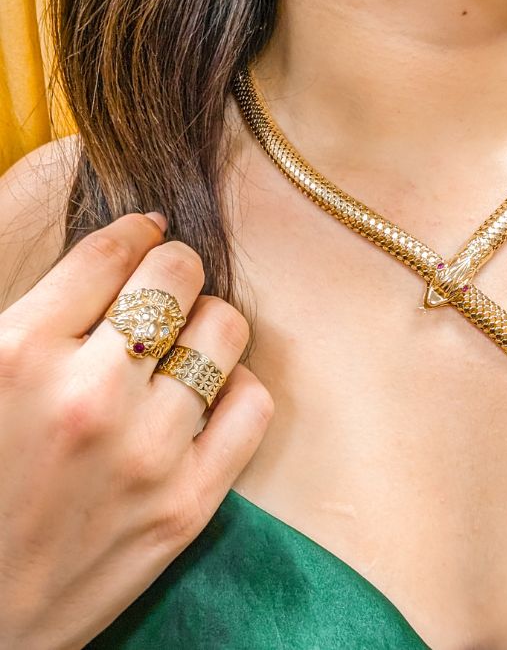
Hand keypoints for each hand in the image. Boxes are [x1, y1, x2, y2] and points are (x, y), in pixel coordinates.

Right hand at [0, 213, 272, 649]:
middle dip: (174, 267)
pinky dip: (238, 386)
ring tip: (186, 340)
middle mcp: (88, 396)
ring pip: (224, 329)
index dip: (134, 231)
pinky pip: (252, 405)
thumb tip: (109, 256)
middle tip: (165, 284)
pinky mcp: (188, 505)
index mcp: (17, 354)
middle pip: (177, 276)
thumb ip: (34, 315)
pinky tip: (209, 394)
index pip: (111, 252)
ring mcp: (147, 452)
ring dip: (208, 322)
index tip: (144, 233)